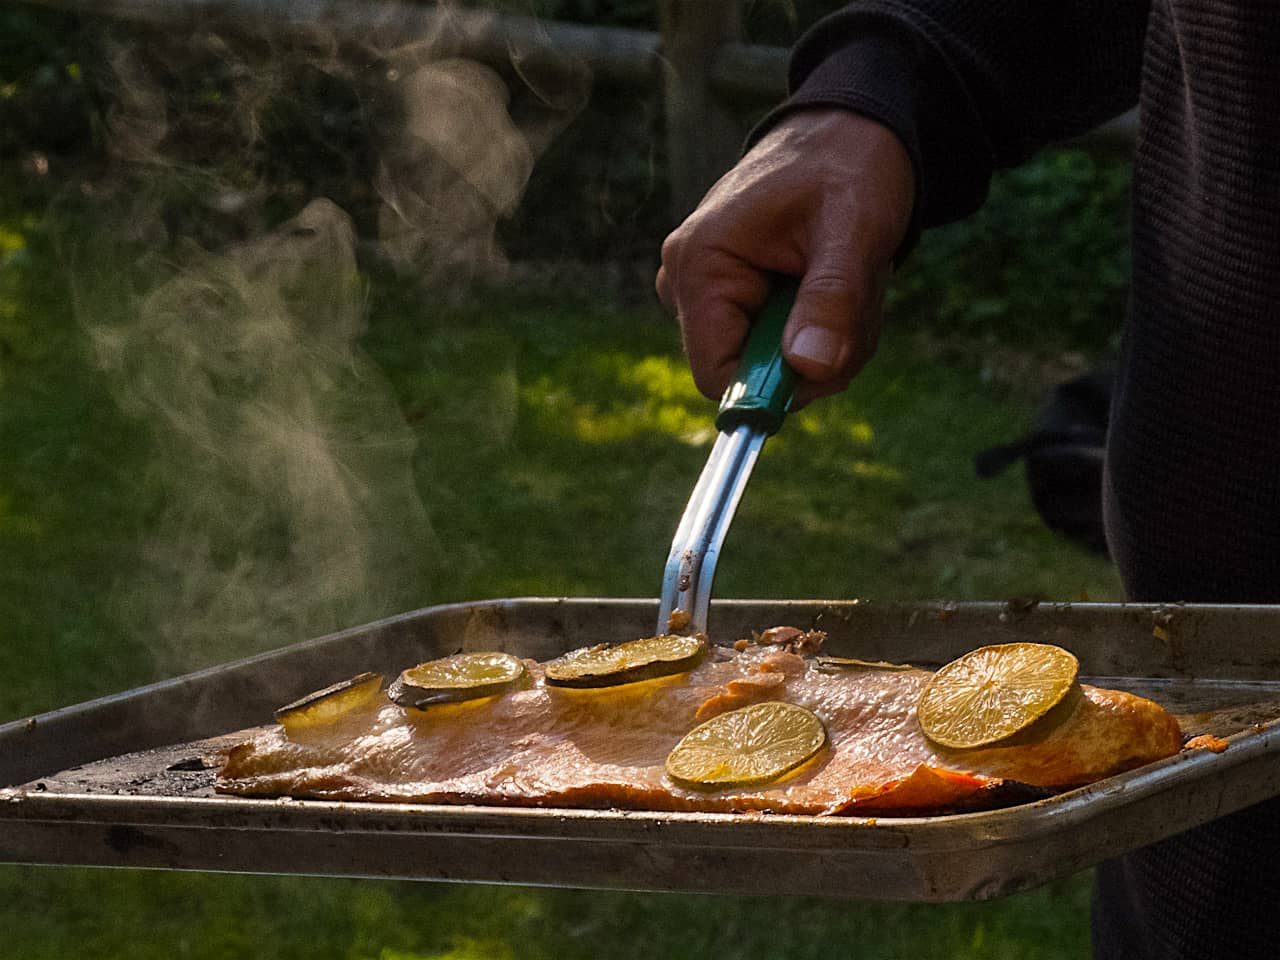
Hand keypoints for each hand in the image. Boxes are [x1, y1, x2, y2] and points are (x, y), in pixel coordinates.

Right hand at [656, 109, 913, 406]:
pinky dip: (821, 326)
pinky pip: (777, 343)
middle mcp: (686, 280)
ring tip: (851, 278)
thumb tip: (809, 370)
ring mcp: (706, 289)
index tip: (834, 361)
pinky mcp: (730, 294)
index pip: (717, 377)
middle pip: (750, 373)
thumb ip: (833, 299)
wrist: (849, 129)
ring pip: (771, 363)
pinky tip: (834, 281)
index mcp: (700, 264)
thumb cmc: (849, 165)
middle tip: (858, 299)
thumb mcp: (854, 228)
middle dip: (817, 353)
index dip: (776, 387)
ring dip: (829, 337)